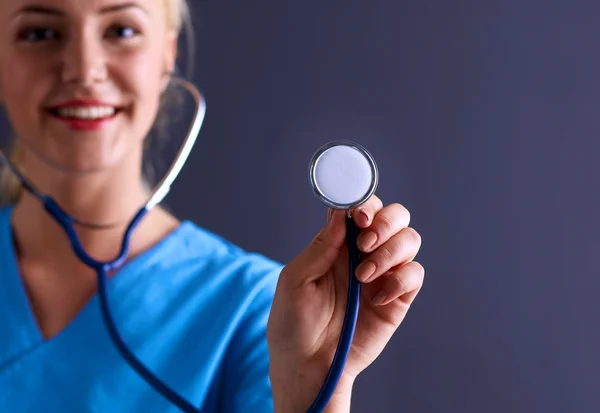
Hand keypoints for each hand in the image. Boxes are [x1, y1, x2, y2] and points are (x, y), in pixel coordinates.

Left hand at [267, 195, 423, 411]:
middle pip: (395, 217)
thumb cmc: (294, 323)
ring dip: (391, 251)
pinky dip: (402, 279)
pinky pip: (414, 275)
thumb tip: (339, 213)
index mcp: (337, 244)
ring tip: (364, 275)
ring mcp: (383, 275)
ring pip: (409, 240)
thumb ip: (320, 246)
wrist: (308, 367)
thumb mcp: (296, 280)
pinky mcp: (397, 299)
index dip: (365, 204)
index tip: (359, 215)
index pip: (361, 209)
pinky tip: (379, 297)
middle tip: (365, 242)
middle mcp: (364, 254)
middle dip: (386, 222)